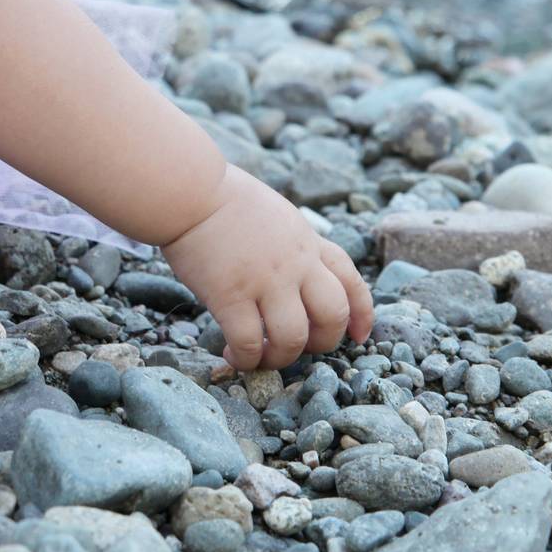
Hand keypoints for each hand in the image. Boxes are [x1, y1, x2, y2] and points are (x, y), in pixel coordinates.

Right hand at [161, 163, 373, 371]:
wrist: (189, 191)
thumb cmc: (222, 197)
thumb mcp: (276, 213)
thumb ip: (292, 243)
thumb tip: (294, 270)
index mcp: (306, 241)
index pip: (350, 279)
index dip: (361, 313)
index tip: (358, 336)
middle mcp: (295, 263)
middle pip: (333, 315)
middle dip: (323, 342)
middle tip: (299, 347)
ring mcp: (265, 280)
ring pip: (294, 337)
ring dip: (281, 358)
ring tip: (261, 357)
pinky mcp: (231, 295)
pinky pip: (249, 343)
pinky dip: (245, 360)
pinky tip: (231, 356)